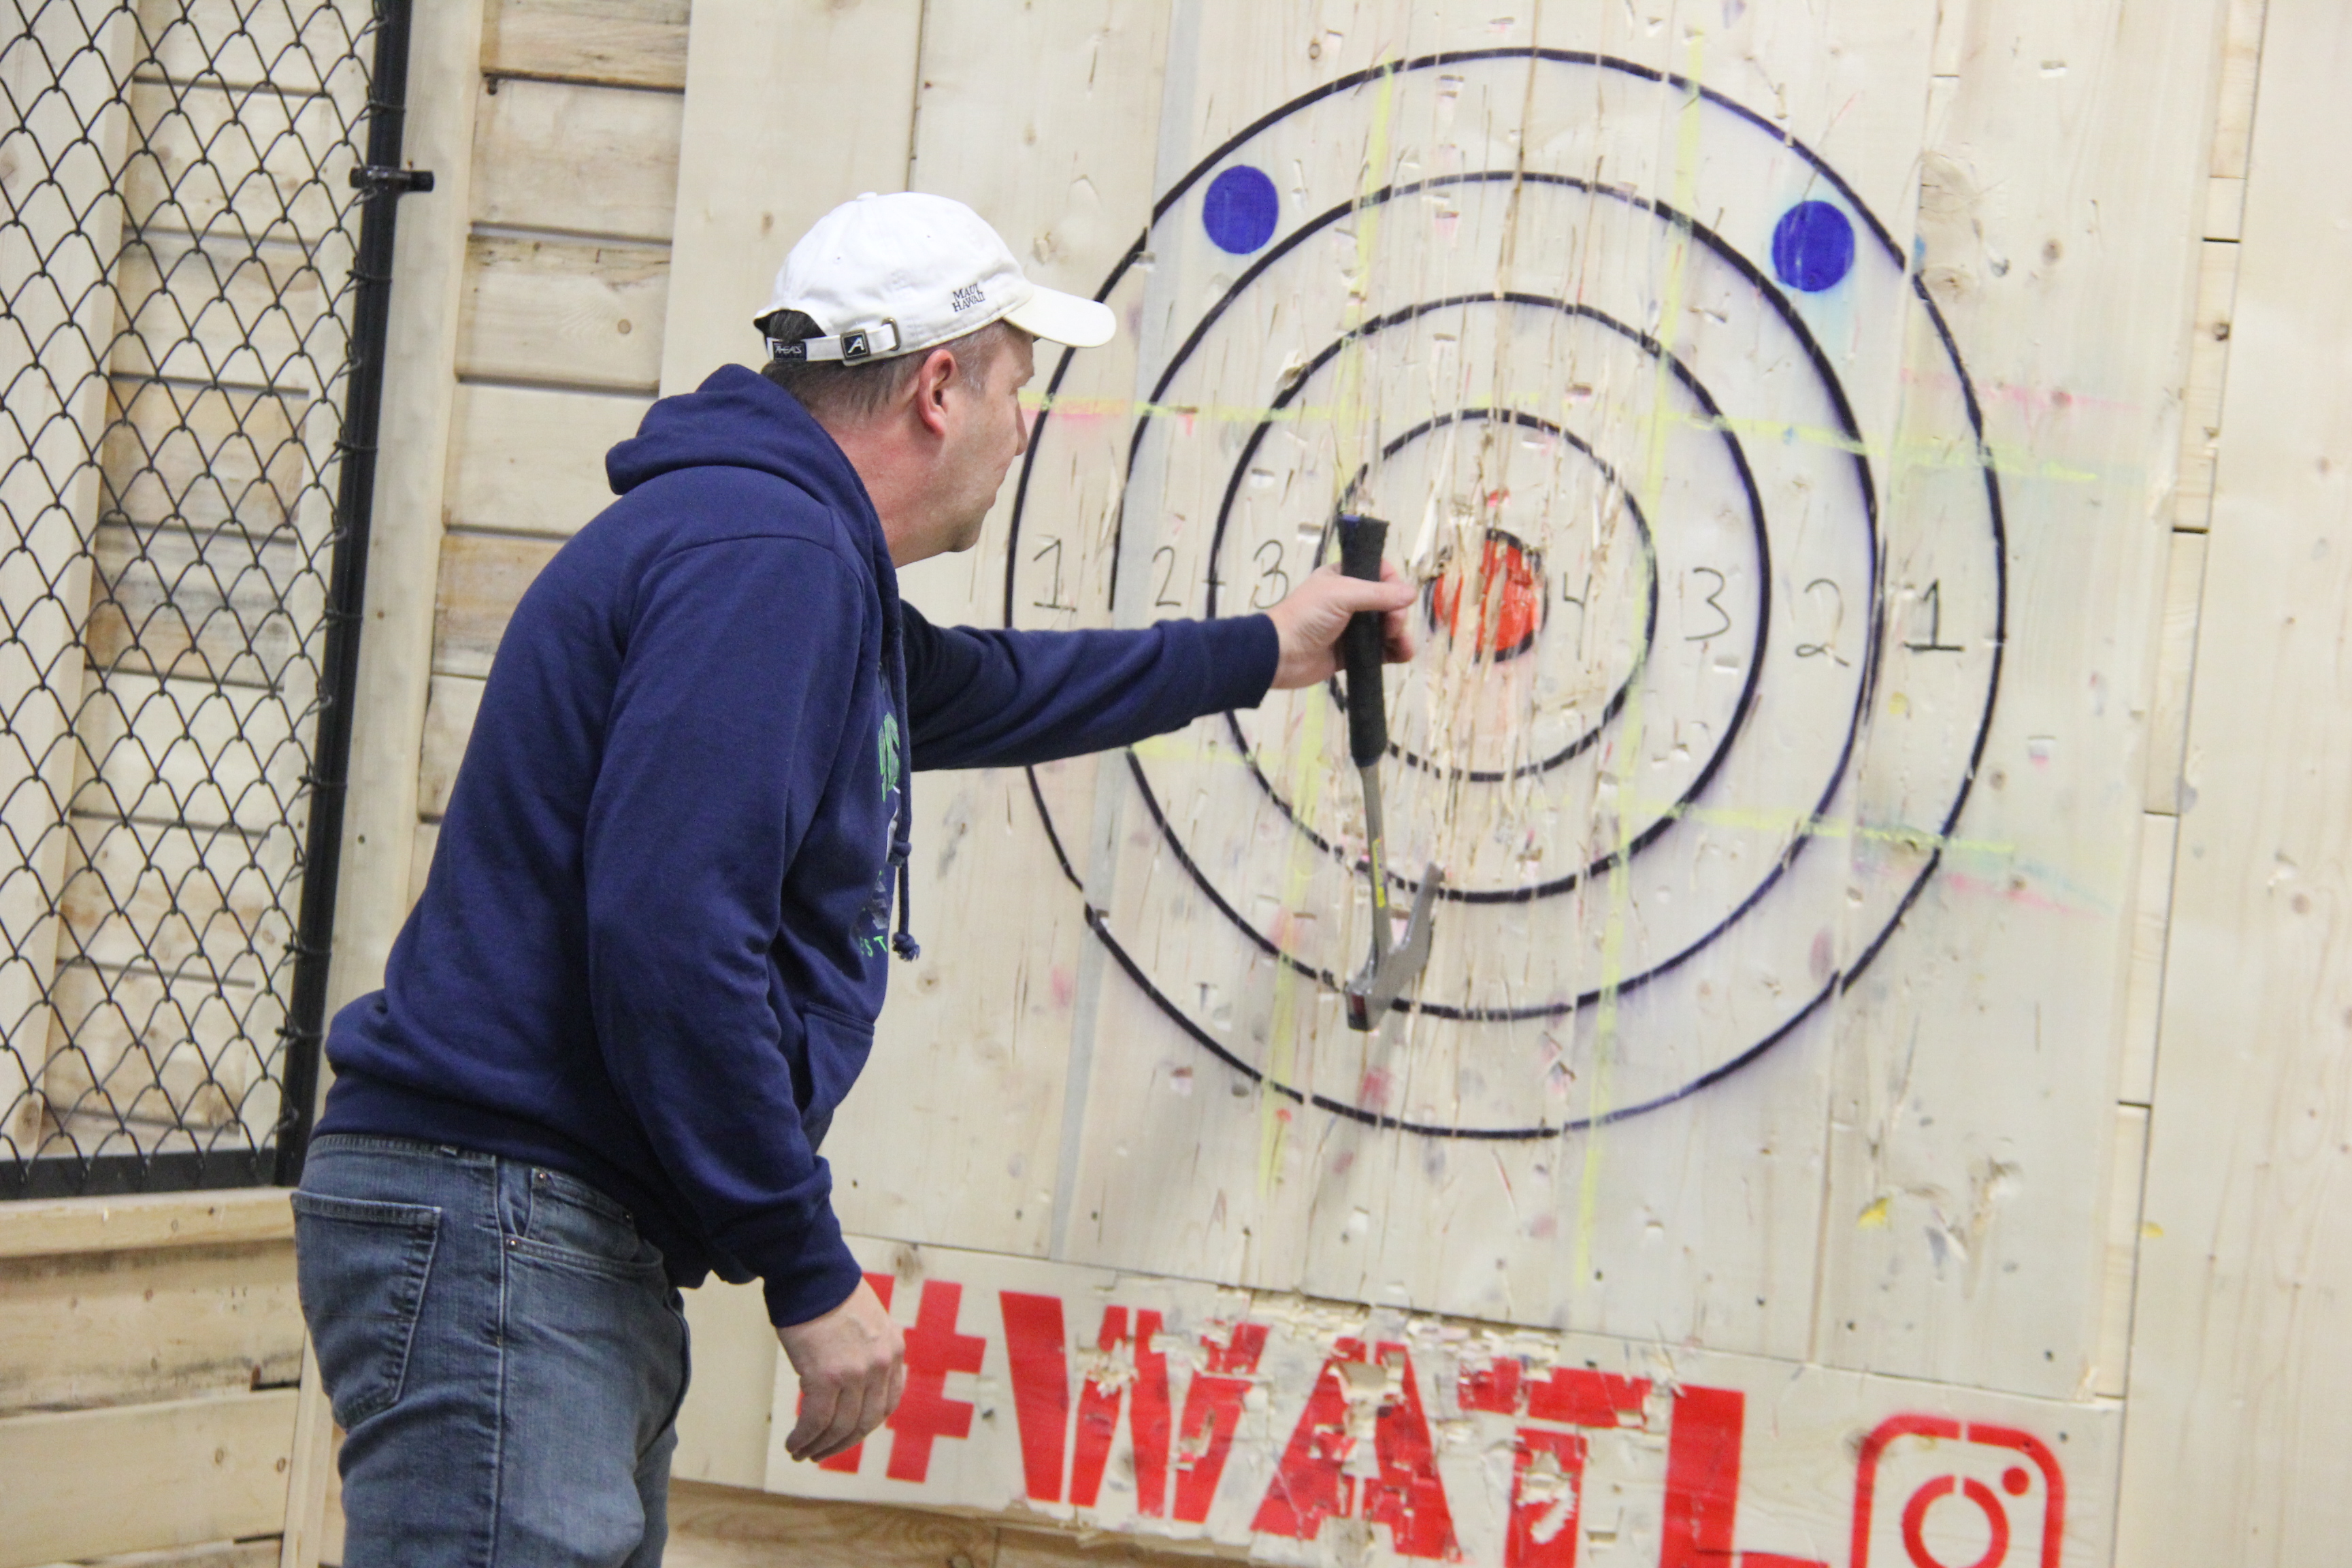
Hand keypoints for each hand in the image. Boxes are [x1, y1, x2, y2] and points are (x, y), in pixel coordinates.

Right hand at [777, 1278, 903, 1462]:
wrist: (811, 1273)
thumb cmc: (831, 1295)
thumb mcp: (869, 1322)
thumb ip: (871, 1351)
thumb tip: (861, 1382)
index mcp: (894, 1350)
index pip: (888, 1403)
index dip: (866, 1426)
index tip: (848, 1435)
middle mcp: (880, 1365)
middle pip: (865, 1422)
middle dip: (842, 1443)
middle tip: (822, 1454)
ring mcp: (855, 1373)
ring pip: (840, 1427)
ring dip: (820, 1446)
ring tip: (801, 1452)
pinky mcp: (826, 1377)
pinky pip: (816, 1421)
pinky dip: (804, 1438)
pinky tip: (793, 1443)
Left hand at [1263, 561, 1416, 689]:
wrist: (1281, 655)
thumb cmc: (1307, 616)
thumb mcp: (1341, 595)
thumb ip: (1378, 594)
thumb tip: (1412, 594)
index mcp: (1343, 578)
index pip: (1378, 572)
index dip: (1392, 582)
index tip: (1397, 596)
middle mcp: (1350, 600)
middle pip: (1387, 602)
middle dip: (1396, 613)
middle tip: (1392, 625)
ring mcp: (1352, 628)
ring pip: (1386, 627)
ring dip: (1399, 633)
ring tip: (1399, 642)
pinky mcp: (1354, 653)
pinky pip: (1381, 649)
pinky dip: (1395, 651)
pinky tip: (1403, 654)